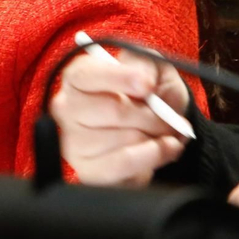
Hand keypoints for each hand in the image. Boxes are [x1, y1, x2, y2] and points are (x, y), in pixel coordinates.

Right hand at [50, 49, 191, 185]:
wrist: (156, 128)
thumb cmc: (149, 94)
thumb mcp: (153, 69)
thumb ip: (148, 67)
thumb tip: (146, 81)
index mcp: (77, 77)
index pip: (86, 74)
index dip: (119, 78)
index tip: (148, 85)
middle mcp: (67, 109)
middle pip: (113, 110)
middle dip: (153, 115)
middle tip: (171, 118)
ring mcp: (74, 143)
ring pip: (125, 139)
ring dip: (156, 138)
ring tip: (164, 134)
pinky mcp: (87, 171)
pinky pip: (126, 165)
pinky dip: (152, 157)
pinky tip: (161, 150)